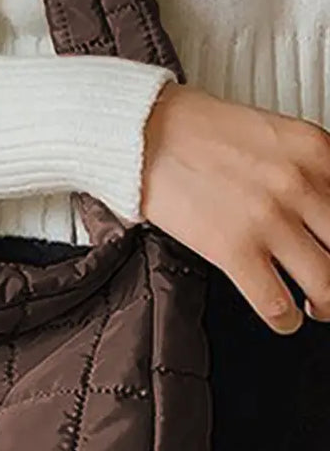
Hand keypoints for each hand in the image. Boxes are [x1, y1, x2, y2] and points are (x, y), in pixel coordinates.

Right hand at [140, 81, 329, 333]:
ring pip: (327, 287)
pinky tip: (283, 316)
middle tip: (327, 279)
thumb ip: (309, 167)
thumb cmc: (194, 130)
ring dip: (326, 305)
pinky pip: (277, 304)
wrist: (140, 132)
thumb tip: (322, 208)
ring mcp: (268, 220)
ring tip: (317, 306)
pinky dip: (287, 320)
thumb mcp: (272, 133)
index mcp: (316, 151)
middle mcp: (301, 185)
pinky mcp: (232, 249)